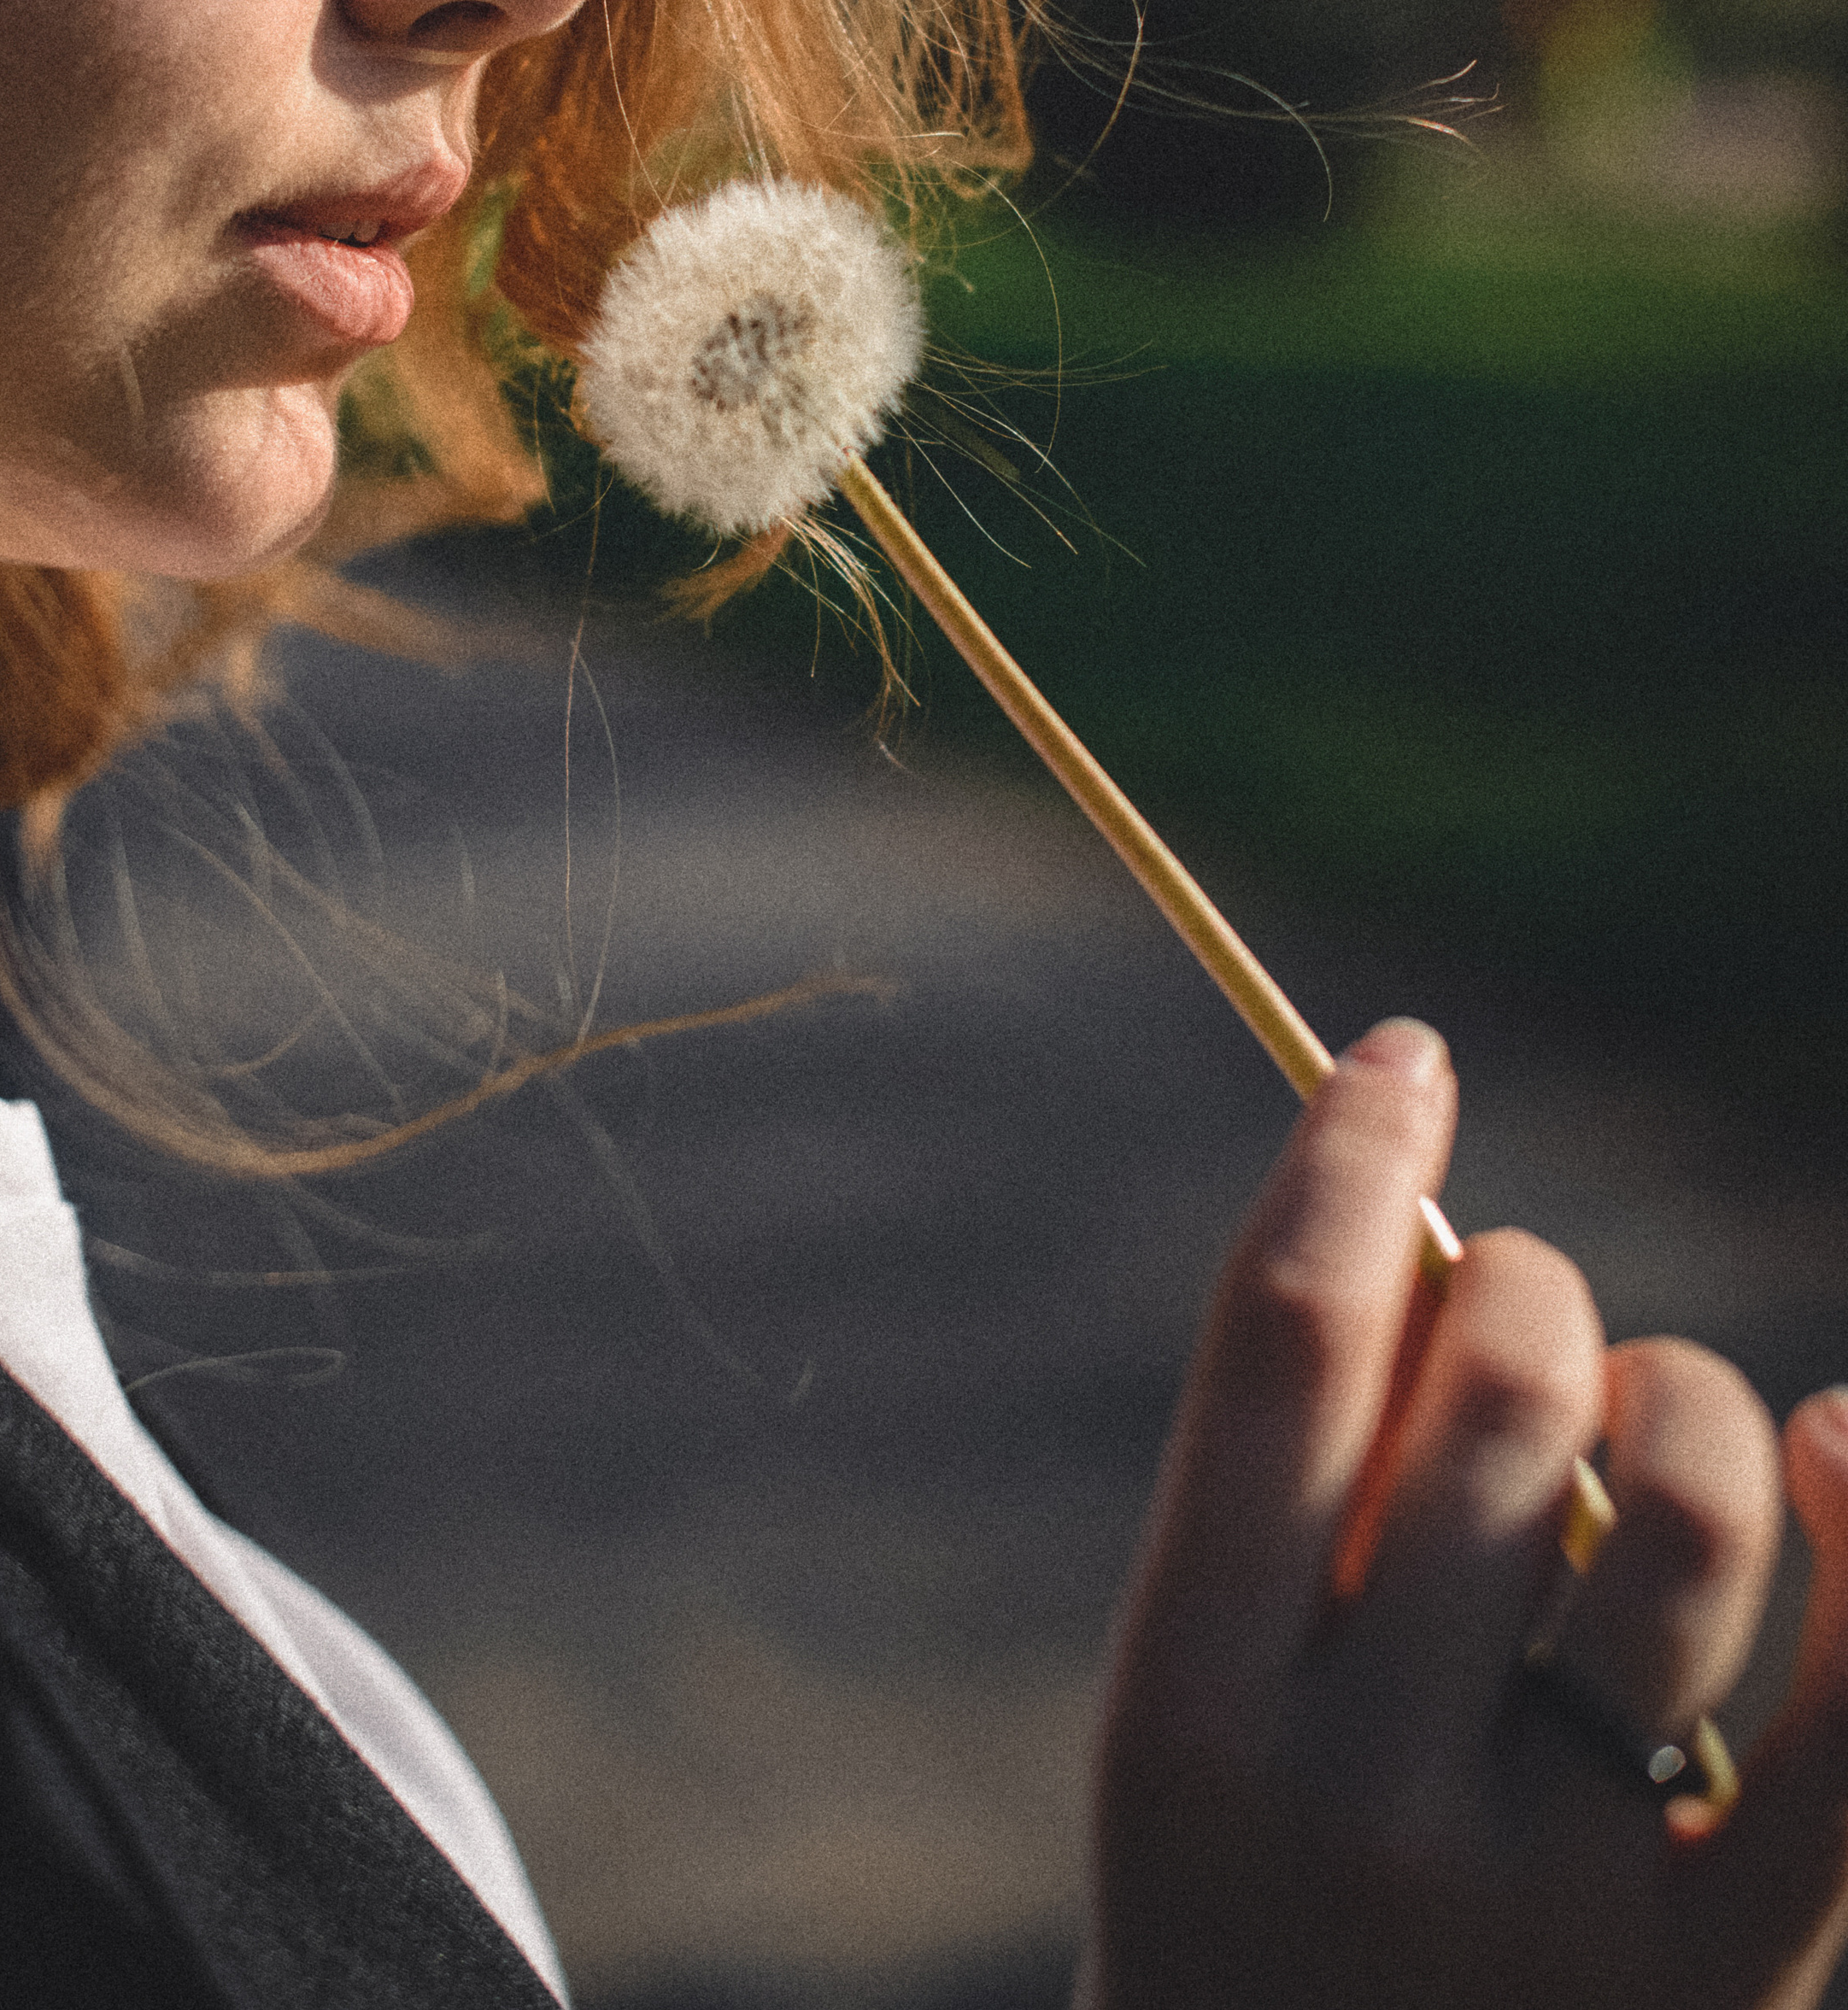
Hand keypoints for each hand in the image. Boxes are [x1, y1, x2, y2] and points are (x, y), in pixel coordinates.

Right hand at [1090, 1020, 1847, 2008]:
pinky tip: (1835, 1443)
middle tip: (1524, 1296)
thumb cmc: (1256, 1897)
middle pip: (1488, 1405)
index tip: (1404, 1057)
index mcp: (1191, 1711)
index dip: (1351, 1161)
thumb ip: (1300, 1495)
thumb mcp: (1205, 1711)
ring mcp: (1562, 1906)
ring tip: (1650, 1406)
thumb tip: (1424, 1217)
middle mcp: (1366, 1800)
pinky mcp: (1725, 1982)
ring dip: (1679, 1390)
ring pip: (1679, 1517)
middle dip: (1526, 1284)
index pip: (1281, 1352)